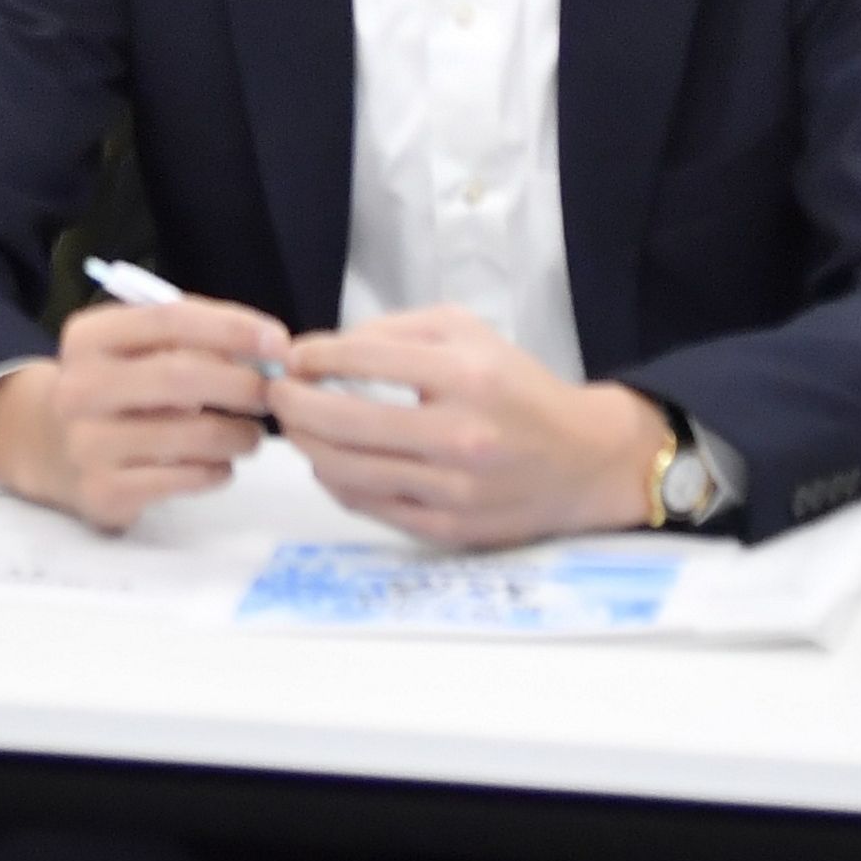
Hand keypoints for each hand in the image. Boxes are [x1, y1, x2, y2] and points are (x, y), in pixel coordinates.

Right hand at [0, 293, 283, 532]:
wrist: (48, 447)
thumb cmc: (115, 387)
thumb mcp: (133, 349)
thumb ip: (189, 340)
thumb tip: (267, 349)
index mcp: (88, 337)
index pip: (170, 319)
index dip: (231, 328)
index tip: (277, 342)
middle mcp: (79, 387)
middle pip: (181, 377)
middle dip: (242, 385)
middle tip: (271, 394)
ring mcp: (87, 444)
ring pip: (191, 436)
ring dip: (238, 435)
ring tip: (249, 435)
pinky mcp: (103, 491)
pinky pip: (183, 479)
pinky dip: (217, 471)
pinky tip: (219, 465)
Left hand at [270, 308, 672, 549]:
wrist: (584, 460)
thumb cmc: (518, 388)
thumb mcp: (470, 332)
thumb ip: (398, 331)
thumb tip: (327, 349)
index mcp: (466, 375)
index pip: (365, 358)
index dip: (315, 356)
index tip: (294, 356)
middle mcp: (460, 434)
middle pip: (345, 419)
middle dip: (294, 403)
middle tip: (275, 391)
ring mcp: (453, 489)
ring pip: (347, 470)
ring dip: (307, 445)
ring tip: (295, 426)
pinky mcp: (449, 529)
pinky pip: (369, 505)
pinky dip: (336, 482)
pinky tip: (327, 461)